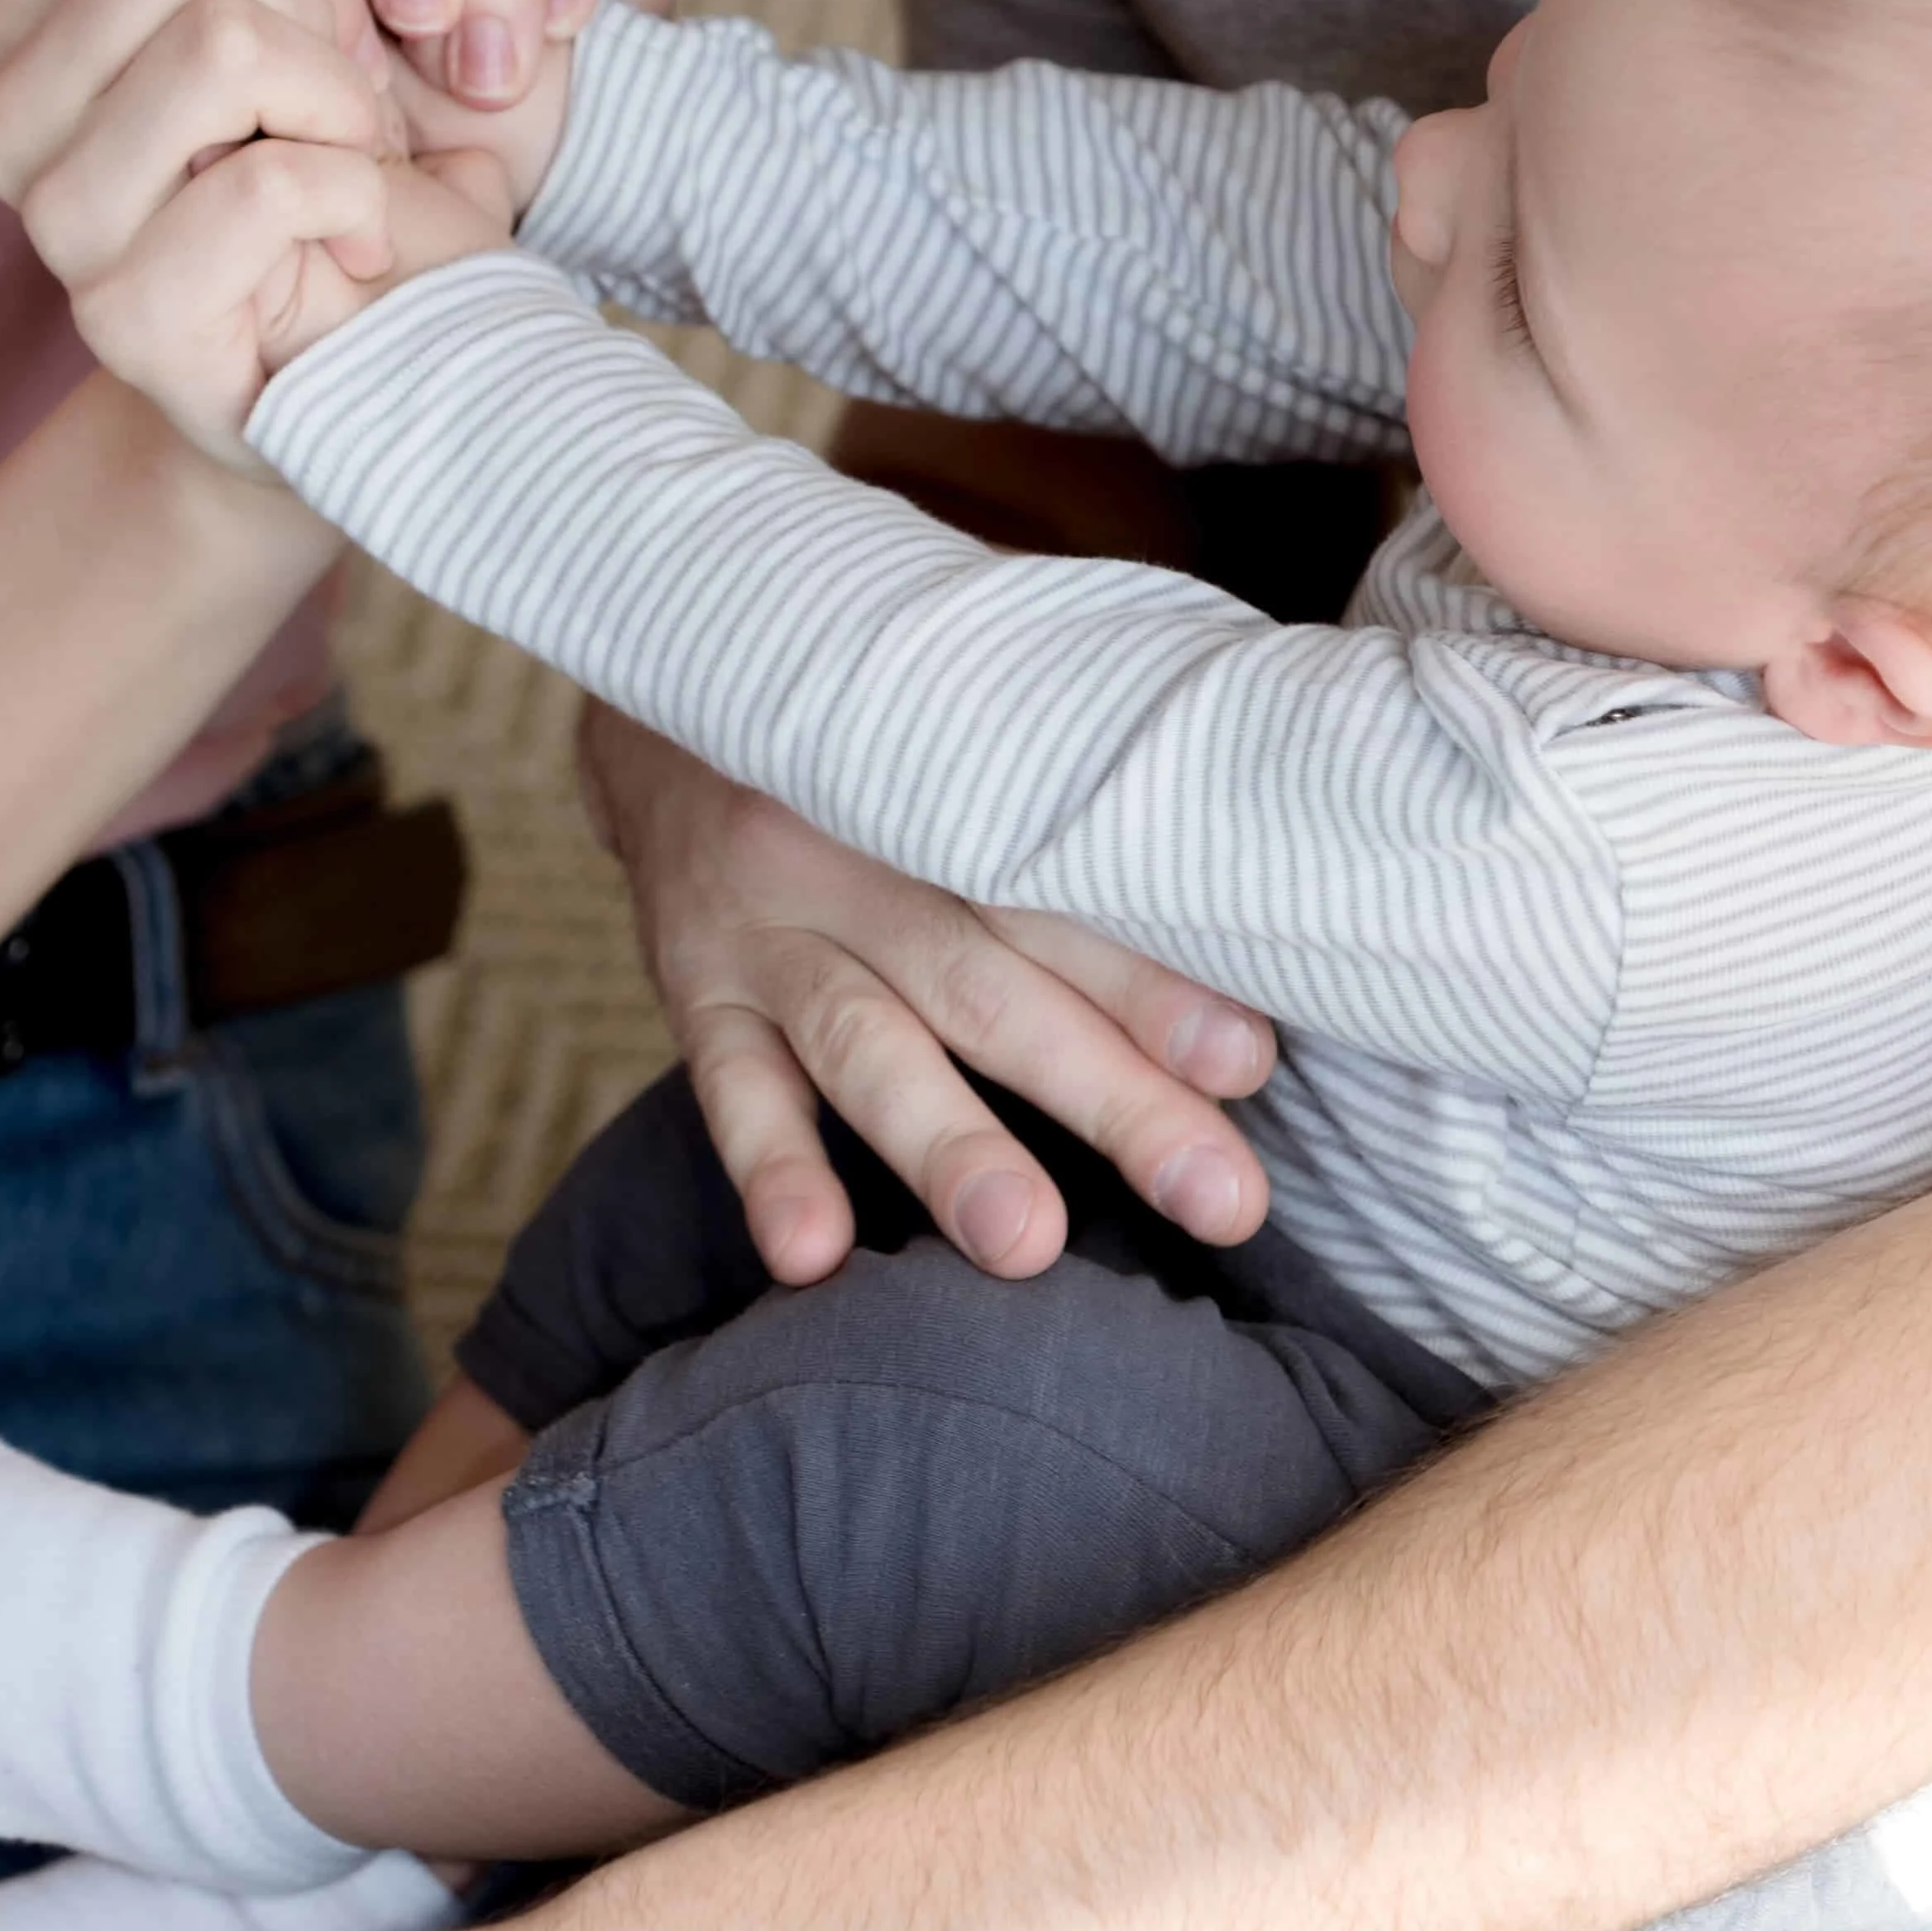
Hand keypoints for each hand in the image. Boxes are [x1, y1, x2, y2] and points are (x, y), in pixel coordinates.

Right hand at [0, 0, 407, 463]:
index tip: (328, 38)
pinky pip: (271, 180)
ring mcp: (52, 224)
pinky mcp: (123, 318)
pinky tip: (356, 246)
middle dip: (322, 12)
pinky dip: (360, 200)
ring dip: (342, 107)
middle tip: (350, 106)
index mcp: (18, 21)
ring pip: (220, 42)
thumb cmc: (345, 169)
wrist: (382, 367)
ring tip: (353, 166)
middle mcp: (1, 117)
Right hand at [577, 704, 1272, 1281]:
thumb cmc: (891, 739)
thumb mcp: (979, 744)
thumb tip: (1242, 995)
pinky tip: (811, 1254)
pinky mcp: (699, 988)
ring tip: (1026, 1244)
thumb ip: (1086, 834)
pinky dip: (770, 1169)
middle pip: (996, 987)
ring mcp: (774, 928)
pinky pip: (727, 1083)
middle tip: (1214, 1195)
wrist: (683, 676)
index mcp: (959, 793)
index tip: (1248, 1062)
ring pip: (869, 1043)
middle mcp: (867, 858)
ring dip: (948, 1146)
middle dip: (1110, 1096)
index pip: (1067, 893)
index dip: (1157, 979)